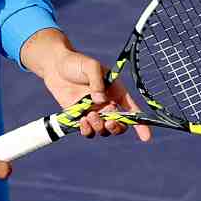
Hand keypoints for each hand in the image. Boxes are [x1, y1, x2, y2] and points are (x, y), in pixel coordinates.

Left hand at [20, 29, 149, 142]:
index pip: (132, 110)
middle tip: (107, 122)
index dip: (140, 124)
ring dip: (99, 128)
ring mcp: (94, 112)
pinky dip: (87, 130)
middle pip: (120, 125)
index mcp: (115, 91)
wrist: (54, 65)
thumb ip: (97, 82)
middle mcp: (107, 104)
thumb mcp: (90, 66)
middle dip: (116, 128)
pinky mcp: (80, 117)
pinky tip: (82, 121)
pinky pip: (88, 131)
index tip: (146, 137)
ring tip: (89, 115)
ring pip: (104, 131)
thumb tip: (100, 101)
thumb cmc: (76, 62)